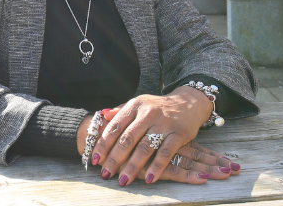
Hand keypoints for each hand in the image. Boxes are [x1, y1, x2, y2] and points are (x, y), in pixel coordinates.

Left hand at [92, 87, 214, 185]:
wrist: (188, 102)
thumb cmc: (157, 107)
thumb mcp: (138, 104)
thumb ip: (120, 111)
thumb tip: (102, 116)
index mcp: (134, 105)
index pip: (115, 127)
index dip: (103, 144)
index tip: (95, 159)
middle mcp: (148, 113)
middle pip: (127, 139)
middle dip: (114, 159)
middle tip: (106, 173)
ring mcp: (164, 123)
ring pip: (144, 148)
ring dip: (133, 166)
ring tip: (123, 180)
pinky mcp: (179, 133)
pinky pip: (166, 153)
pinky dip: (157, 167)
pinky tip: (149, 179)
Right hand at [124, 140, 239, 183]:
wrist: (94, 138)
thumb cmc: (114, 136)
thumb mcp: (132, 130)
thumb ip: (153, 137)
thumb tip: (165, 149)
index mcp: (163, 135)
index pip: (190, 146)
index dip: (209, 154)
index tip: (229, 161)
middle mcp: (163, 142)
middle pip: (194, 153)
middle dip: (215, 162)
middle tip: (236, 169)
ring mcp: (158, 154)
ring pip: (188, 162)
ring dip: (209, 169)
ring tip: (227, 175)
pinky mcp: (150, 164)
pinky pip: (174, 171)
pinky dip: (189, 176)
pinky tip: (203, 181)